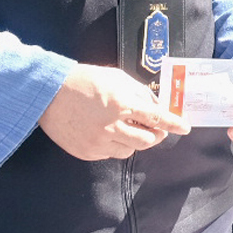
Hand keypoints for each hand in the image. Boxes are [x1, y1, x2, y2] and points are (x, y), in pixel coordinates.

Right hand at [38, 64, 189, 160]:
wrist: (48, 94)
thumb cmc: (84, 81)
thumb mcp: (116, 78)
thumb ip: (139, 92)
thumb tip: (156, 105)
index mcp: (121, 104)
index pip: (156, 118)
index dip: (173, 124)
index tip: (184, 128)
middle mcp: (110, 126)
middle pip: (147, 140)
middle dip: (156, 134)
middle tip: (156, 128)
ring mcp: (97, 142)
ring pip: (130, 150)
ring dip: (136, 140)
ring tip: (128, 127)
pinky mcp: (86, 152)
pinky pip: (111, 155)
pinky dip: (116, 145)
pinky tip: (109, 132)